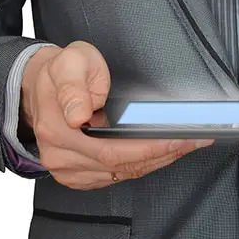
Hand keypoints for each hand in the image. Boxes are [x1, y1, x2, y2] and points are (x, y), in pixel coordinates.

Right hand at [20, 41, 212, 189]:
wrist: (41, 86)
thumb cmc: (61, 71)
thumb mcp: (69, 62)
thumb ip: (73, 85)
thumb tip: (77, 113)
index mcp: (58, 129)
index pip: (112, 150)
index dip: (150, 147)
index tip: (179, 138)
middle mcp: (62, 156)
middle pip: (123, 165)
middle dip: (165, 153)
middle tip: (196, 139)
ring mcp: (69, 170)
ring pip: (124, 173)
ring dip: (159, 160)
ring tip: (187, 143)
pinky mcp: (79, 176)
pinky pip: (118, 176)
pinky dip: (144, 165)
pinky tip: (164, 152)